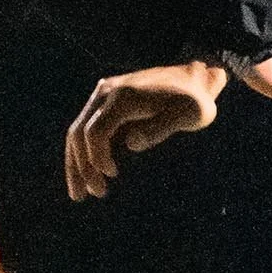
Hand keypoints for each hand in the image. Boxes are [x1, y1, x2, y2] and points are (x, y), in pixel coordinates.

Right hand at [65, 61, 227, 201]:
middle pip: (78, 133)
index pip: (95, 131)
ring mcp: (104, 94)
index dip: (97, 157)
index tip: (112, 175)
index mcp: (124, 97)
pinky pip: (86, 127)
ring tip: (80, 194)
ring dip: (76, 163)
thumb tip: (131, 144)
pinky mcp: (106, 100)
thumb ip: (160, 129)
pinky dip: (84, 152)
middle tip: (92, 195)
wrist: (194, 77)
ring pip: (77, 131)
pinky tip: (91, 173)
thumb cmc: (194, 101)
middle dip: (80, 167)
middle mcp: (108, 92)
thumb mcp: (189, 115)